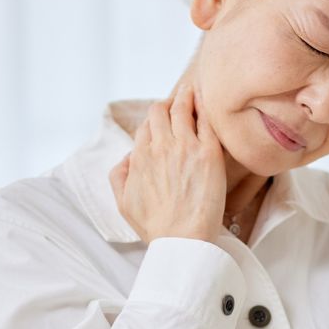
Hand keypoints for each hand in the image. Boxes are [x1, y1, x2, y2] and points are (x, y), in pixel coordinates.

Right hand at [108, 81, 227, 244]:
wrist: (183, 239)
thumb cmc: (155, 226)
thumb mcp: (123, 202)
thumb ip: (119, 174)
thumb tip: (128, 156)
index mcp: (140, 157)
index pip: (145, 126)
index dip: (153, 120)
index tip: (161, 118)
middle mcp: (161, 147)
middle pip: (161, 111)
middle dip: (167, 103)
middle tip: (177, 98)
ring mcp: (186, 147)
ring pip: (182, 109)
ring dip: (185, 96)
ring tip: (191, 89)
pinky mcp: (209, 153)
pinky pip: (206, 121)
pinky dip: (204, 107)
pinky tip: (206, 100)